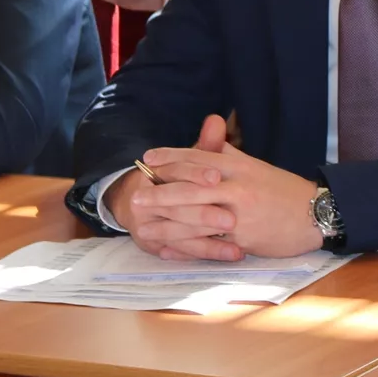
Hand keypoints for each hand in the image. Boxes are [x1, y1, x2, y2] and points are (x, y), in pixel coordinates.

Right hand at [106, 115, 242, 261]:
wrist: (138, 205)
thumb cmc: (176, 180)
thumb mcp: (191, 162)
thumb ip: (205, 146)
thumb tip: (216, 121)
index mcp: (153, 173)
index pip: (174, 171)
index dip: (195, 173)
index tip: (217, 178)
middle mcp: (145, 199)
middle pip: (176, 207)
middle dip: (205, 215)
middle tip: (232, 220)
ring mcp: (147, 225)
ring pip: (179, 234)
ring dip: (210, 242)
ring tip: (239, 246)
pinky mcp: (154, 245)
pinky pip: (182, 252)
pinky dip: (206, 254)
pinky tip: (229, 255)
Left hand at [138, 113, 322, 258]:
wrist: (314, 214)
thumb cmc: (283, 190)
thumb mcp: (256, 167)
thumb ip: (231, 155)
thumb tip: (211, 143)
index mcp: (239, 166)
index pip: (199, 158)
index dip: (171, 157)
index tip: (149, 158)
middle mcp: (236, 186)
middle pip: (190, 186)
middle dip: (160, 191)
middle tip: (136, 194)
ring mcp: (239, 212)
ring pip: (195, 215)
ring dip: (166, 222)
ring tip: (144, 226)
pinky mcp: (242, 237)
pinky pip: (208, 242)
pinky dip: (185, 247)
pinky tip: (168, 250)